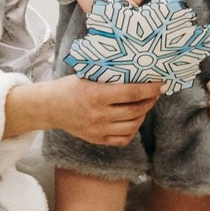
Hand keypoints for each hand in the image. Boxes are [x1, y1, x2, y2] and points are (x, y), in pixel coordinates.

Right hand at [11, 75, 162, 145]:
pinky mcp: (97, 140)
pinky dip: (132, 130)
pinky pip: (123, 139)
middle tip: (155, 93)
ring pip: (132, 126)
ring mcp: (98, 130)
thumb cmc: (70, 87)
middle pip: (135, 110)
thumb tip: (137, 70)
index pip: (131, 93)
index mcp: (96, 95)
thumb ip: (109, 77)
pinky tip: (133, 119)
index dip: (149, 89)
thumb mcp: (87, 76)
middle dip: (150, 101)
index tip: (159, 83)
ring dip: (143, 115)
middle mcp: (98, 115)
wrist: (50, 107)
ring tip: (145, 105)